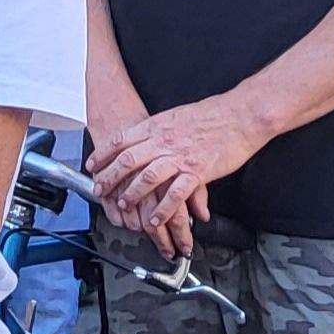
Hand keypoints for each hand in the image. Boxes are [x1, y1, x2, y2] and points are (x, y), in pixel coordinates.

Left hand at [88, 94, 267, 233]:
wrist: (242, 114)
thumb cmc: (213, 115)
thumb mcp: (177, 116)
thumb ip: (160, 129)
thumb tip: (147, 136)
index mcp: (158, 126)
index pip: (122, 140)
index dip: (103, 153)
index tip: (92, 164)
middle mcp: (165, 141)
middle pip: (128, 159)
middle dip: (110, 176)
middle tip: (98, 189)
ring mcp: (180, 156)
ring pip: (147, 177)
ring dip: (131, 193)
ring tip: (122, 204)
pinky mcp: (197, 170)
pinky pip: (175, 193)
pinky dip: (163, 208)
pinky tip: (155, 218)